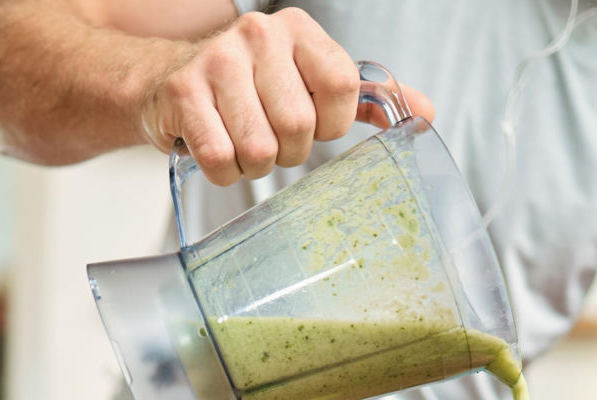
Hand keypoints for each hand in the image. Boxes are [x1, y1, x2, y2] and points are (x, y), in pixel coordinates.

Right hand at [140, 8, 434, 184]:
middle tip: (272, 139)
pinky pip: (221, 159)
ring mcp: (215, 61)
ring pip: (260, 149)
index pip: (342, 88)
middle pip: (300, 127)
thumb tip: (426, 115)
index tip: (315, 126)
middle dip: (289, 152)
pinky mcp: (181, 93)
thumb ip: (367, 100)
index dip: (331, 125)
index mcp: (299, 30)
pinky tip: (218, 148)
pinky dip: (224, 171)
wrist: (169, 80)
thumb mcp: (312, 83)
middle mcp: (258, 35)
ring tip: (243, 143)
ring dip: (255, 165)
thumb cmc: (253, 88)